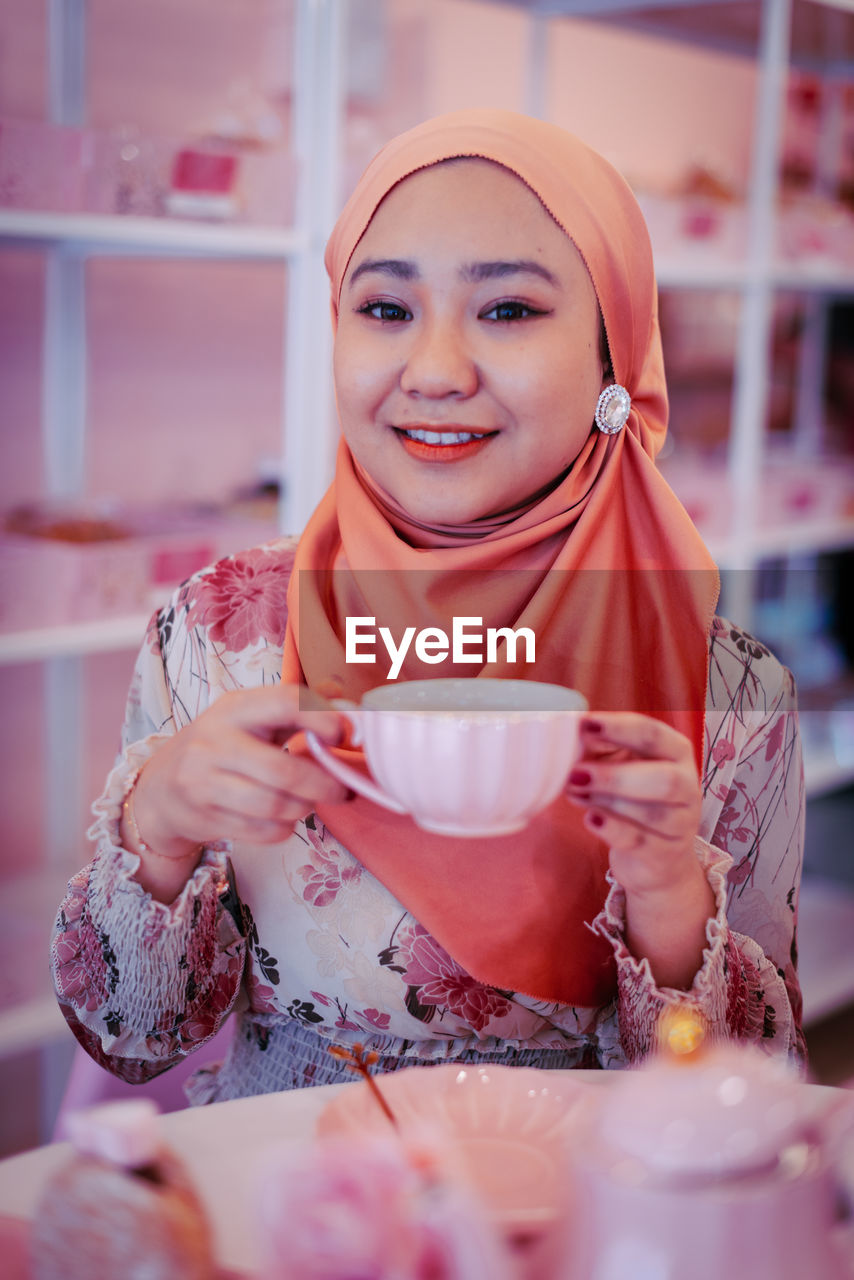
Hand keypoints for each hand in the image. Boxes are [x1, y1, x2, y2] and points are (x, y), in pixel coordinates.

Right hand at [126, 686, 349, 899]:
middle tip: (342, 789)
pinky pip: (263, 831)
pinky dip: (284, 829)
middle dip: (324, 784)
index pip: (285, 702)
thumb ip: (295, 713)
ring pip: (275, 805)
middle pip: (284, 770)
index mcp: (235, 708)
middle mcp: (215, 742)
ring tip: (308, 802)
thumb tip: (352, 713)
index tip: (343, 736)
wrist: (160, 790)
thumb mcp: (249, 718)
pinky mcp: (205, 817)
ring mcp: (205, 782)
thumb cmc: (220, 748)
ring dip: (304, 808)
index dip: (322, 719)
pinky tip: (284, 819)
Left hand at [566, 711, 702, 896]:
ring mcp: (682, 823)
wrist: (654, 854)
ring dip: (608, 802)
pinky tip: (590, 819)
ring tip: (574, 793)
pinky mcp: (667, 854)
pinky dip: (613, 829)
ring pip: (653, 813)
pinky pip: (641, 841)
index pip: (653, 734)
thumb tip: (575, 732)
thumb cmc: (631, 796)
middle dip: (615, 776)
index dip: (619, 728)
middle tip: (575, 773)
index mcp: (675, 751)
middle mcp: (687, 785)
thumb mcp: (617, 764)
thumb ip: (599, 746)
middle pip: (664, 780)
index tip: (585, 724)